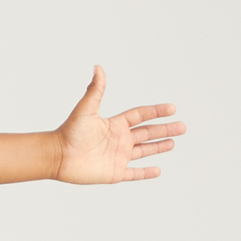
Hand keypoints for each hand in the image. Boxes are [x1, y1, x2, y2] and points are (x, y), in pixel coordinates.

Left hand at [54, 68, 182, 183]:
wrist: (58, 156)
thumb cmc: (69, 132)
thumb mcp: (86, 109)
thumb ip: (96, 89)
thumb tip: (98, 67)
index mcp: (115, 124)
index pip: (140, 115)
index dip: (156, 112)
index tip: (172, 108)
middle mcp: (118, 140)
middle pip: (147, 133)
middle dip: (165, 130)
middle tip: (182, 127)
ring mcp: (117, 156)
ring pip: (144, 151)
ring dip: (159, 147)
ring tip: (174, 143)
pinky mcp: (114, 173)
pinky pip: (134, 173)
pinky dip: (146, 173)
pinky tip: (158, 170)